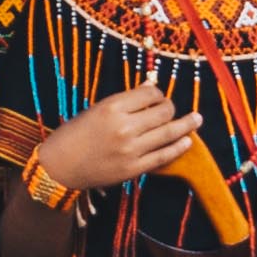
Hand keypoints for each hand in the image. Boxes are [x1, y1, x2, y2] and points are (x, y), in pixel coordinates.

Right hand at [45, 83, 201, 197]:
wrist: (58, 167)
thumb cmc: (73, 135)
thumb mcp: (95, 110)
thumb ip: (125, 102)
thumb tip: (150, 88)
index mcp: (112, 107)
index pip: (150, 93)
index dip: (157, 93)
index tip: (157, 96)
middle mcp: (124, 127)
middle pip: (163, 111)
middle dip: (171, 108)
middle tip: (172, 109)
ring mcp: (131, 150)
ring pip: (168, 133)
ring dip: (186, 125)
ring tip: (197, 119)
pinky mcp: (134, 169)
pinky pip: (163, 156)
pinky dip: (178, 147)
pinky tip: (188, 141)